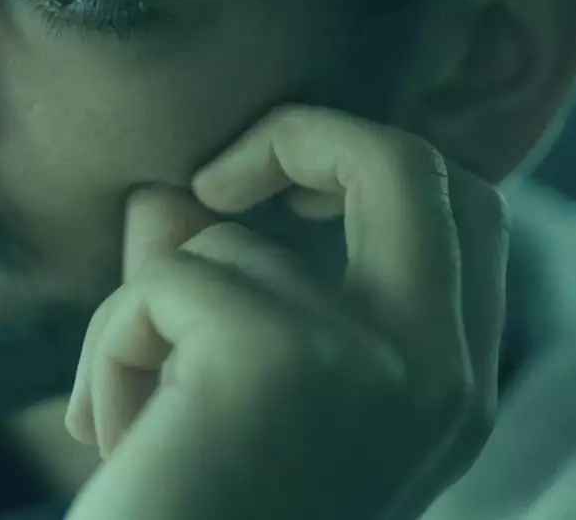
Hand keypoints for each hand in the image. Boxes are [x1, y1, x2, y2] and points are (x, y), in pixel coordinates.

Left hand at [63, 105, 507, 519]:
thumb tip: (172, 191)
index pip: (467, 210)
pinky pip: (161, 279)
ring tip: (130, 423)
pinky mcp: (280, 356)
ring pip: (227, 237)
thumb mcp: (225, 403)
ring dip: (141, 315)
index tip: (268, 193)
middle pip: (411, 162)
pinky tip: (112, 441)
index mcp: (452, 394)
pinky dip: (108, 350)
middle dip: (301, 134)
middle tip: (212, 181)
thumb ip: (215, 282)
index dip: (370, 164)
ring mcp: (375, 361)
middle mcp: (442, 376)